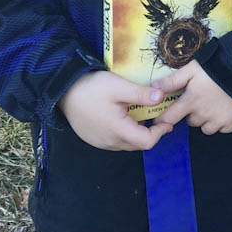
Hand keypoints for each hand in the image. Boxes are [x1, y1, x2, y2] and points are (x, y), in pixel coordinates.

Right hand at [58, 71, 172, 150]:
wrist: (64, 92)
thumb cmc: (92, 88)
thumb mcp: (119, 87)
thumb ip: (140, 94)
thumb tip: (161, 98)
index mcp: (118, 131)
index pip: (146, 142)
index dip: (160, 132)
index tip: (167, 120)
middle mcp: (110, 142)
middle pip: (138, 144)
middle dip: (151, 132)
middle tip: (158, 115)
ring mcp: (101, 142)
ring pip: (127, 144)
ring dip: (138, 132)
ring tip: (143, 113)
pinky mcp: (94, 139)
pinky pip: (115, 141)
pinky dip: (126, 132)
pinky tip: (125, 116)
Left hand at [152, 60, 231, 134]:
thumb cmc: (215, 67)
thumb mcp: (192, 69)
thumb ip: (172, 80)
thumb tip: (153, 88)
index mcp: (191, 101)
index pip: (169, 118)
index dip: (162, 120)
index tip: (161, 118)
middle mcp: (203, 114)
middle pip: (190, 121)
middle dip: (191, 113)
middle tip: (199, 99)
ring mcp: (218, 120)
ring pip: (205, 127)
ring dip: (205, 119)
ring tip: (212, 103)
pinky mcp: (231, 122)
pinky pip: (221, 129)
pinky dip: (221, 122)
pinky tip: (223, 109)